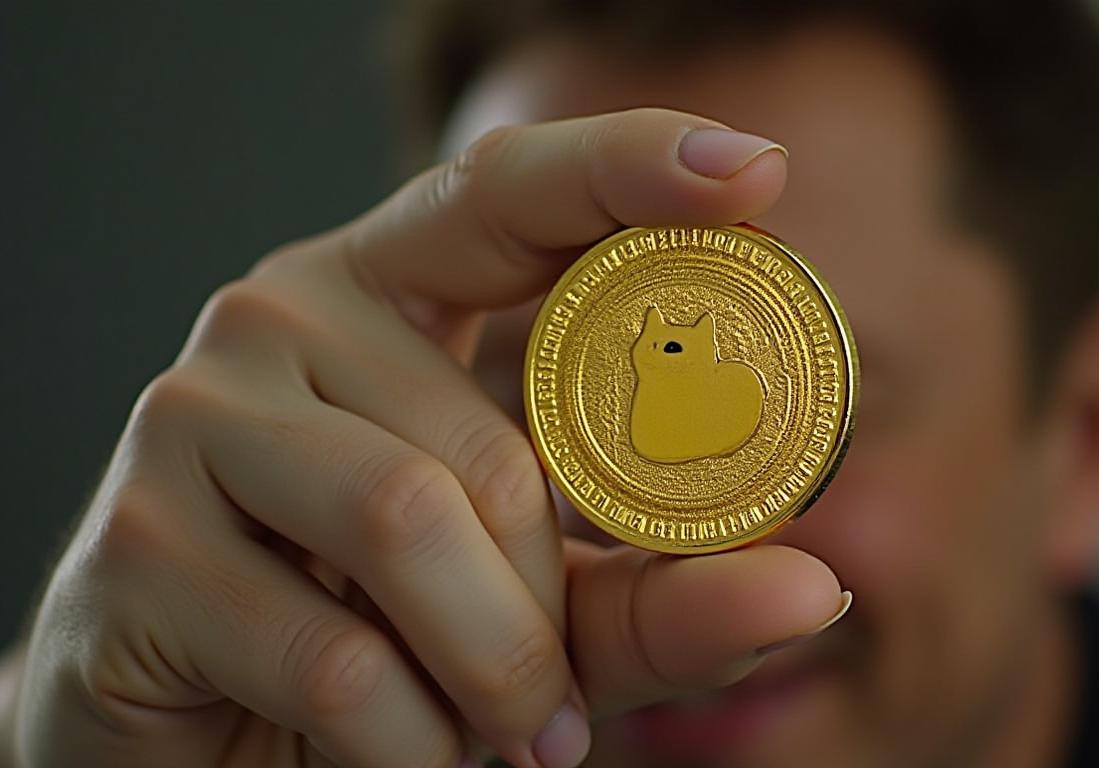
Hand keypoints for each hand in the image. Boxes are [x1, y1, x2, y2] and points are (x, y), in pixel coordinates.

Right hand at [7, 108, 844, 767]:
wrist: (195, 742)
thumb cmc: (386, 642)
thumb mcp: (539, 612)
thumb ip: (660, 597)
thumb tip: (813, 587)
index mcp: (388, 292)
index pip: (510, 192)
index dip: (629, 168)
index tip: (753, 171)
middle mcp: (281, 316)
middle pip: (493, 440)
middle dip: (548, 609)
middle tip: (554, 706)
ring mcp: (192, 415)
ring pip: (411, 524)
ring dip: (488, 674)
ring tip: (490, 734)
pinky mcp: (133, 543)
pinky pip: (330, 653)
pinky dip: (405, 740)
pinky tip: (398, 749)